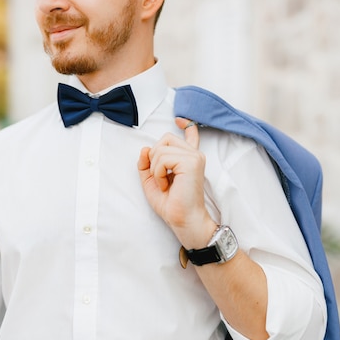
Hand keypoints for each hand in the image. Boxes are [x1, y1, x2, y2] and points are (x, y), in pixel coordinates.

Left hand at [137, 118, 215, 247]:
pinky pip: (162, 158)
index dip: (186, 125)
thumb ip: (146, 164)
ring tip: (165, 184)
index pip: (190, 135)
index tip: (180, 119)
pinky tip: (167, 184)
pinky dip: (158, 173)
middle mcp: (194, 155)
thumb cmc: (171, 205)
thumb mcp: (152, 181)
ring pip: (160, 148)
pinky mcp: (191, 162)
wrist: (183, 220)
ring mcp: (194, 157)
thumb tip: (145, 148)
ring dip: (155, 169)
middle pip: (164, 139)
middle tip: (161, 178)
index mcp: (188, 159)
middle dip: (154, 158)